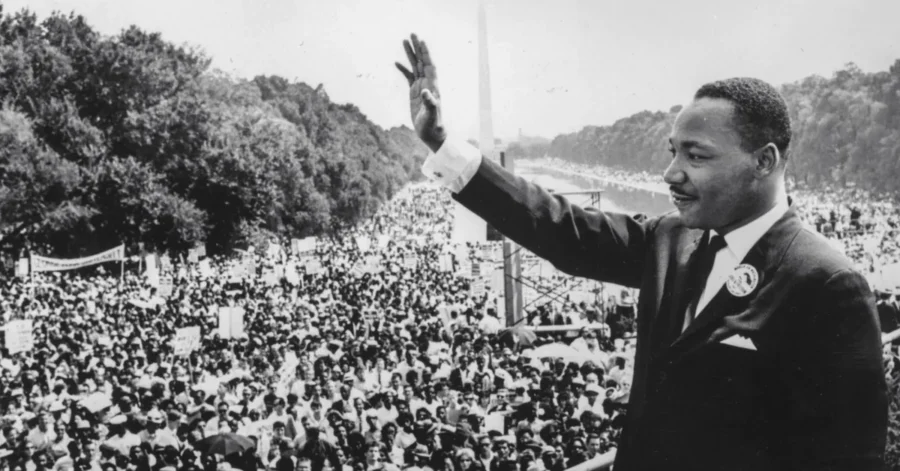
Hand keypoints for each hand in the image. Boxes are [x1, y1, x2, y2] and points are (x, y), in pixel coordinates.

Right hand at [396, 34, 445, 152]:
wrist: (431, 133)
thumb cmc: (433, 125)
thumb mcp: (431, 115)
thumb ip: (430, 103)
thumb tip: (426, 92)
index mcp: (432, 86)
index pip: (429, 65)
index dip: (426, 53)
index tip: (421, 41)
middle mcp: (428, 83)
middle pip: (422, 61)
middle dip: (417, 48)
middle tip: (412, 34)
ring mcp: (421, 87)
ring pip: (415, 67)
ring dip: (410, 54)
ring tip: (404, 41)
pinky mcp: (415, 93)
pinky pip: (409, 77)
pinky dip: (403, 69)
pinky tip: (396, 63)